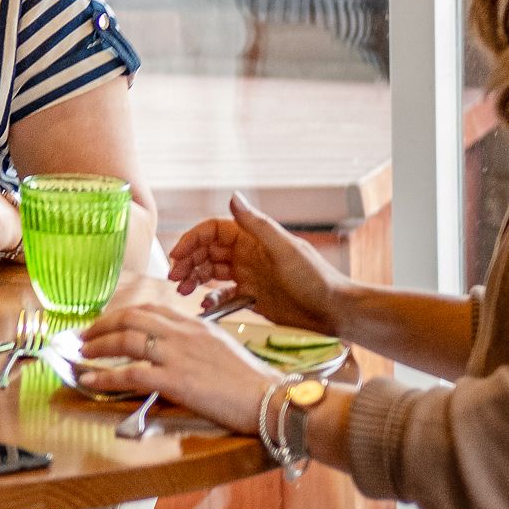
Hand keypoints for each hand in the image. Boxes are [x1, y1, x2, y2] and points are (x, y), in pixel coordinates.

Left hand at [76, 303, 280, 434]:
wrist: (268, 398)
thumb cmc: (250, 379)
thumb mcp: (221, 347)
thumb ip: (194, 343)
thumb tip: (172, 350)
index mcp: (194, 324)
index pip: (149, 310)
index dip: (121, 315)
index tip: (105, 323)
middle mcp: (182, 333)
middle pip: (130, 319)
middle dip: (101, 326)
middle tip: (83, 336)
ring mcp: (177, 355)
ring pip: (125, 341)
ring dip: (97, 347)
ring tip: (81, 354)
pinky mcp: (175, 381)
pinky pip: (130, 374)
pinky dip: (105, 376)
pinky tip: (90, 379)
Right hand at [165, 193, 344, 333]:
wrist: (334, 312)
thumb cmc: (315, 279)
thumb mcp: (284, 249)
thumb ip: (257, 224)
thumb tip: (233, 196)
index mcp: (253, 239)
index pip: (212, 231)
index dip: (192, 240)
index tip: (177, 255)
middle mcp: (248, 255)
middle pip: (207, 251)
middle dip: (187, 261)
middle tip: (174, 277)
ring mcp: (249, 276)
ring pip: (210, 272)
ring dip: (193, 278)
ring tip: (182, 290)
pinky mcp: (251, 297)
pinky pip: (222, 294)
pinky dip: (210, 298)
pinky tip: (205, 305)